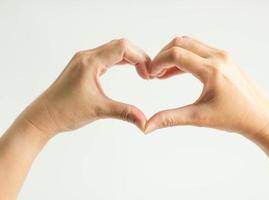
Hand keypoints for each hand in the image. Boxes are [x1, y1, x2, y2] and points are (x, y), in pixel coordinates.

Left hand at [19, 39, 150, 137]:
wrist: (43, 117)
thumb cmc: (65, 112)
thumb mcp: (99, 110)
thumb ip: (125, 113)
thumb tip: (145, 123)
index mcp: (90, 62)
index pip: (122, 47)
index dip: (140, 58)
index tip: (149, 74)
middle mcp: (87, 56)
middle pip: (120, 45)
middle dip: (138, 57)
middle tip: (148, 73)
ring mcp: (84, 60)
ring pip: (113, 49)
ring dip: (130, 58)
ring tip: (142, 71)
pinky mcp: (83, 66)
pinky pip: (106, 56)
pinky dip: (120, 60)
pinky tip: (128, 68)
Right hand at [145, 36, 268, 139]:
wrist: (260, 116)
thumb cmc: (234, 118)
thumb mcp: (199, 118)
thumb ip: (170, 118)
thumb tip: (148, 126)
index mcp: (212, 70)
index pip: (176, 54)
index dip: (158, 62)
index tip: (149, 74)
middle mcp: (218, 57)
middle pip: (181, 43)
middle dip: (163, 55)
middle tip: (153, 72)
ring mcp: (222, 56)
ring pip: (190, 44)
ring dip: (173, 55)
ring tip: (161, 74)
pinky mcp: (224, 59)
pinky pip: (198, 51)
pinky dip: (184, 58)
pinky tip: (174, 73)